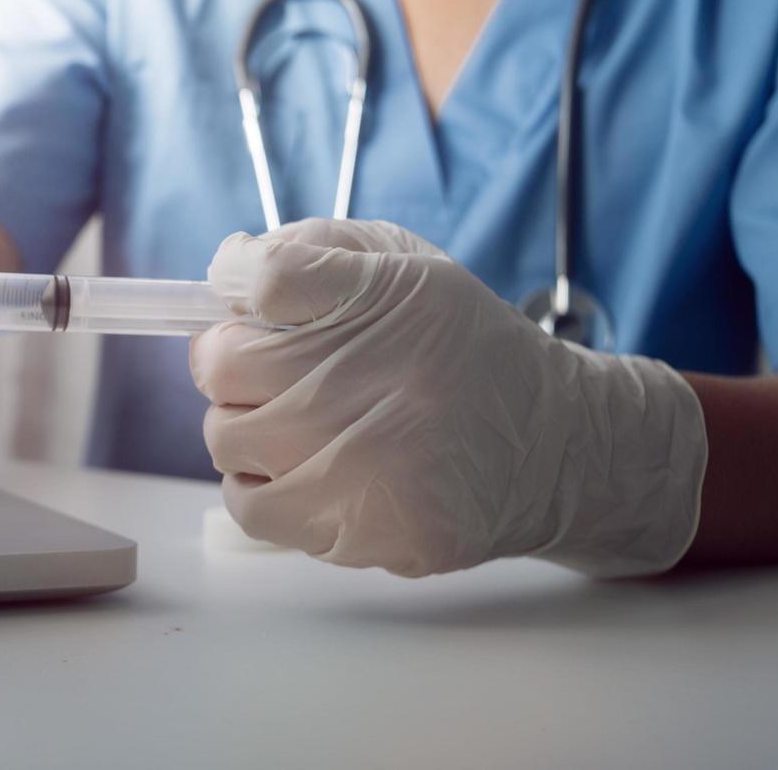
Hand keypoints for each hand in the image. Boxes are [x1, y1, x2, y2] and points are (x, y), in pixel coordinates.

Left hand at [190, 219, 705, 577]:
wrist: (553, 446)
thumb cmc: (458, 348)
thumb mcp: (404, 264)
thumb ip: (311, 249)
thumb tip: (227, 267)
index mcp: (390, 295)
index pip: (267, 279)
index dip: (234, 286)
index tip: (244, 305)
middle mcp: (380, 377)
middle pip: (223, 366)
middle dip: (230, 363)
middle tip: (266, 370)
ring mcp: (372, 463)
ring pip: (226, 441)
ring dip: (241, 428)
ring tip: (287, 422)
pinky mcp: (369, 529)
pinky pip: (256, 508)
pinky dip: (260, 487)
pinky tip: (299, 469)